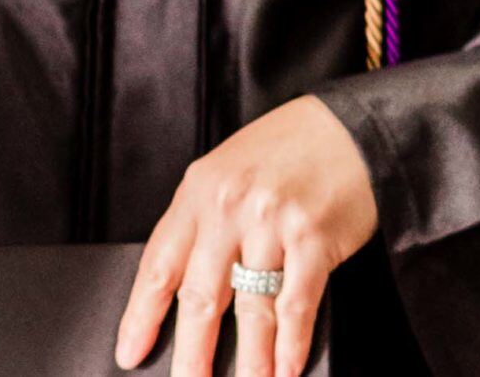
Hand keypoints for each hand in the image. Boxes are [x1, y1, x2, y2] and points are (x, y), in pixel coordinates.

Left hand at [115, 95, 377, 376]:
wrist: (349, 127)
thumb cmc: (286, 151)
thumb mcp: (228, 172)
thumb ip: (206, 222)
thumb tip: (190, 289)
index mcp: (199, 191)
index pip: (159, 264)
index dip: (141, 315)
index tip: (130, 352)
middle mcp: (229, 207)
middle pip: (201, 295)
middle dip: (192, 352)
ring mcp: (271, 223)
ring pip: (251, 309)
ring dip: (248, 361)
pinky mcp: (313, 238)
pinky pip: (296, 303)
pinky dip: (291, 343)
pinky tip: (286, 369)